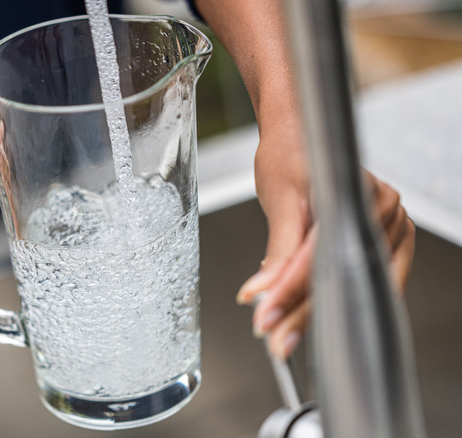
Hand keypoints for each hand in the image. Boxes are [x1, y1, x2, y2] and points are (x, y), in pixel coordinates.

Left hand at [236, 130, 415, 358]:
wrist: (300, 135)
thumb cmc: (290, 156)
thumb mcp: (280, 200)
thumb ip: (278, 250)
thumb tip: (260, 291)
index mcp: (358, 192)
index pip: (324, 253)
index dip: (294, 289)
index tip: (266, 315)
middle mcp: (386, 209)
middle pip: (344, 274)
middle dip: (306, 312)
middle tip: (276, 340)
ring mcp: (393, 224)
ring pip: (357, 282)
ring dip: (323, 314)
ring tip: (288, 336)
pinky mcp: (388, 237)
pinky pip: (371, 278)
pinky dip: (343, 299)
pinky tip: (318, 319)